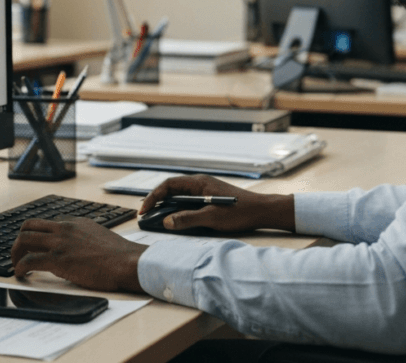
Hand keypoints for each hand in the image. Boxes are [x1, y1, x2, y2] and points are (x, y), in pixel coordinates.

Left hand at [11, 218, 146, 291]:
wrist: (126, 262)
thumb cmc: (119, 255)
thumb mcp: (99, 235)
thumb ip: (84, 236)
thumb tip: (76, 247)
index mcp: (75, 222)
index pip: (46, 223)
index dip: (36, 235)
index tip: (33, 246)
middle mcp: (64, 228)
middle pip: (29, 226)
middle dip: (19, 240)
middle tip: (18, 254)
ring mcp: (60, 243)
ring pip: (24, 240)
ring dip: (15, 253)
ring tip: (16, 265)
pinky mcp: (58, 260)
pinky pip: (29, 261)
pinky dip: (20, 268)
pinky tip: (21, 275)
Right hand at [139, 174, 294, 232]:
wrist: (261, 211)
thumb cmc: (240, 212)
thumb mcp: (212, 218)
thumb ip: (188, 219)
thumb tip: (166, 221)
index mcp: (199, 183)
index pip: (168, 185)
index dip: (153, 197)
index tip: (144, 210)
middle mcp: (200, 184)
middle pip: (171, 189)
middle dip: (156, 201)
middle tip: (146, 215)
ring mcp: (204, 190)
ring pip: (179, 196)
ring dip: (166, 206)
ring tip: (156, 218)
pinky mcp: (209, 199)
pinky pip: (187, 202)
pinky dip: (177, 210)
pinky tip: (175, 220)